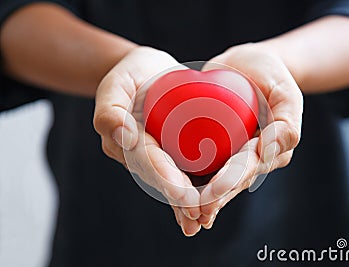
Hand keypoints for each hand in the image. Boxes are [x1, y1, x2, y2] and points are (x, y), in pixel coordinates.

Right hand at [93, 46, 201, 235]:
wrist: (146, 73)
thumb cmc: (131, 76)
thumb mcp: (116, 84)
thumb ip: (110, 108)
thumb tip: (124, 137)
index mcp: (126, 141)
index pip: (147, 160)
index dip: (165, 177)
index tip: (183, 194)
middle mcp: (140, 154)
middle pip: (161, 178)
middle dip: (179, 197)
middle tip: (198, 213)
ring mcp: (156, 156)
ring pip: (172, 182)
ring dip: (185, 204)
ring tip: (202, 220)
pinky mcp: (171, 153)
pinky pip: (181, 174)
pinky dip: (192, 193)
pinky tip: (203, 212)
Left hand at [198, 43, 302, 228]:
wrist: (247, 64)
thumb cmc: (270, 75)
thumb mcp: (286, 93)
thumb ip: (286, 122)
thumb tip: (267, 153)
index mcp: (267, 150)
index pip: (246, 169)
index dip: (229, 182)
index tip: (212, 193)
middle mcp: (247, 156)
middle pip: (228, 182)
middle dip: (212, 199)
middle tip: (194, 212)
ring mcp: (228, 152)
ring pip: (213, 179)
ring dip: (199, 198)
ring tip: (183, 214)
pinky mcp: (211, 143)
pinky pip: (199, 163)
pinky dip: (188, 179)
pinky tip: (172, 192)